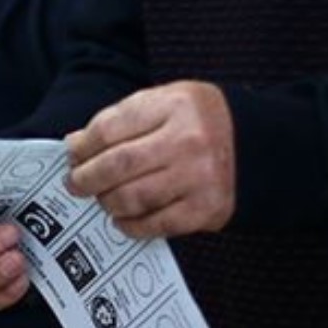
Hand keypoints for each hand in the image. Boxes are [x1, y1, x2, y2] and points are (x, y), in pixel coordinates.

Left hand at [65, 81, 235, 237]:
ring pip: (132, 198)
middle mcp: (188, 140)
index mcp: (175, 105)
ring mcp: (199, 177)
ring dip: (107, 202)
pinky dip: (131, 225)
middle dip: (87, 178)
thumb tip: (76, 145)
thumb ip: (122, 119)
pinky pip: (155, 224)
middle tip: (76, 184)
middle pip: (118, 165)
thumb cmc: (197, 123)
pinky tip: (122, 218)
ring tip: (102, 199)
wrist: (256, 146)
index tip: (72, 155)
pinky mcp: (205, 209)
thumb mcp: (164, 102)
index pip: (110, 128)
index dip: (83, 145)